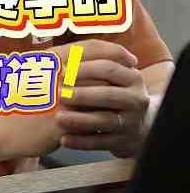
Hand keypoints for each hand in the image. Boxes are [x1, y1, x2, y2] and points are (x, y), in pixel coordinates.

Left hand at [55, 41, 149, 157]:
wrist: (137, 124)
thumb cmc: (115, 91)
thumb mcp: (113, 73)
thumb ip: (95, 60)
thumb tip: (68, 53)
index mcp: (132, 77)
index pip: (108, 67)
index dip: (84, 68)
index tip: (62, 69)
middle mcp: (136, 99)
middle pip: (107, 94)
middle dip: (82, 94)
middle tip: (59, 94)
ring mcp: (131, 122)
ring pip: (104, 121)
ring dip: (80, 119)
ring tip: (59, 118)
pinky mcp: (123, 143)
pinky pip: (100, 143)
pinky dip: (81, 142)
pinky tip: (64, 139)